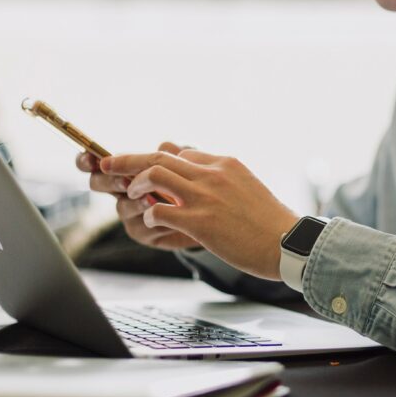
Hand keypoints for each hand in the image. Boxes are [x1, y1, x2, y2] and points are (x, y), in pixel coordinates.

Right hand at [77, 142, 200, 250]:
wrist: (208, 215)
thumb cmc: (194, 184)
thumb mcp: (188, 164)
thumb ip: (176, 153)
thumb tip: (165, 145)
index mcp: (126, 169)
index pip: (97, 162)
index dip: (86, 159)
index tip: (91, 157)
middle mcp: (122, 190)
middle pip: (98, 183)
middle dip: (109, 181)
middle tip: (126, 182)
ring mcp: (130, 212)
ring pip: (121, 207)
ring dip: (135, 203)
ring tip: (151, 200)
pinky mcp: (143, 232)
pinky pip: (141, 227)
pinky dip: (156, 220)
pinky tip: (172, 218)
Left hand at [103, 150, 299, 279]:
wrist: (288, 244)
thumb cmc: (271, 224)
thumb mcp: (248, 188)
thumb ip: (223, 180)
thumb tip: (202, 180)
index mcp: (225, 164)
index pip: (182, 152)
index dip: (159, 160)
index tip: (145, 169)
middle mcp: (212, 174)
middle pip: (160, 156)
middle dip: (127, 158)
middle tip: (107, 163)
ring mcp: (205, 197)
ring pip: (154, 175)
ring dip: (136, 185)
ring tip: (132, 196)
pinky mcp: (200, 222)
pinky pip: (160, 210)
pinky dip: (150, 215)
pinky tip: (153, 222)